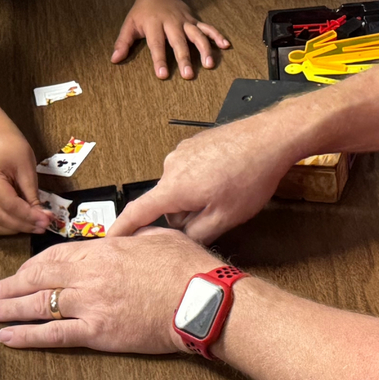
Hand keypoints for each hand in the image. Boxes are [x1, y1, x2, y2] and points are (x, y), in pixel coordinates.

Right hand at [0, 130, 52, 235]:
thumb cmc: (14, 152)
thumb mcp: (28, 168)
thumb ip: (32, 194)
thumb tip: (43, 217)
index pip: (9, 204)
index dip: (28, 216)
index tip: (46, 221)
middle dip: (23, 225)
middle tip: (43, 226)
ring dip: (13, 230)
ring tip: (33, 227)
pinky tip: (16, 226)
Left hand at [0, 230, 221, 353]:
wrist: (200, 299)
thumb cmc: (186, 267)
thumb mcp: (158, 236)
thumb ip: (132, 235)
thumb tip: (122, 237)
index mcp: (106, 249)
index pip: (58, 254)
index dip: (34, 263)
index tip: (23, 269)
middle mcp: (91, 275)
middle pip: (40, 278)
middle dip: (12, 285)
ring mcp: (91, 305)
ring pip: (39, 306)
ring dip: (10, 309)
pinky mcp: (97, 333)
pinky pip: (53, 335)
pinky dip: (27, 337)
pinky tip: (10, 337)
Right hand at [109, 111, 299, 241]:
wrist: (270, 138)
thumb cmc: (252, 174)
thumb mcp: (224, 218)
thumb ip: (195, 237)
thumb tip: (181, 241)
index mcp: (174, 186)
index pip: (137, 212)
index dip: (121, 230)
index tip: (108, 241)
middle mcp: (172, 165)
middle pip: (167, 204)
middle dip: (187, 214)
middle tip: (218, 211)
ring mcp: (184, 151)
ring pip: (181, 188)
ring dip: (198, 195)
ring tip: (228, 190)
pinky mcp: (196, 143)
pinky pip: (191, 170)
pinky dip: (205, 179)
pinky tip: (228, 177)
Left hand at [111, 0, 228, 79]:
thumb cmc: (142, 12)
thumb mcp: (129, 24)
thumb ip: (123, 42)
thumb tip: (114, 59)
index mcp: (154, 24)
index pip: (157, 44)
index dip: (160, 60)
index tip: (163, 75)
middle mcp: (172, 22)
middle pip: (179, 42)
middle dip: (184, 58)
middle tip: (189, 75)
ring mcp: (185, 20)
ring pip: (197, 34)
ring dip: (204, 49)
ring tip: (209, 64)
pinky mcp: (194, 20)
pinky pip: (208, 27)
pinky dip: (217, 35)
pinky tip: (225, 45)